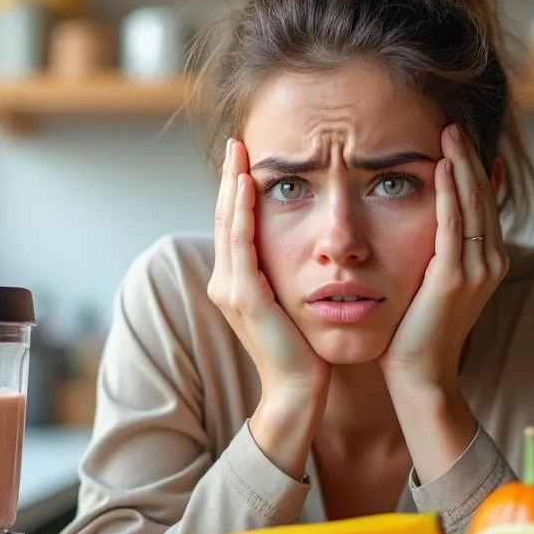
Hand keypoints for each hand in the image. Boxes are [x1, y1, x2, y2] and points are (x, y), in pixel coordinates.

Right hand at [207, 139, 330, 468]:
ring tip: (239, 153)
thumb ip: (290, 275)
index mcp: (237, 283)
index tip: (246, 157)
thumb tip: (308, 246)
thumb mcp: (294, 303)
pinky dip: (241, 212)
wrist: (299, 392)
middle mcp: (227, 283)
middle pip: (224, 217)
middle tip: (238, 141)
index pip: (234, 225)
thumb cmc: (304, 351)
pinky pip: (241, 243)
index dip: (236, 190)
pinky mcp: (245, 297)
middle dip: (229, 178)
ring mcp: (232, 289)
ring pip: (228, 225)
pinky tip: (248, 186)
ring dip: (232, 185)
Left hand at [379, 123, 509, 389]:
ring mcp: (477, 270)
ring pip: (472, 203)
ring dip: (460, 164)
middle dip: (469, 155)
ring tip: (449, 130)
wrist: (420, 376)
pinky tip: (441, 165)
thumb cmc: (417, 332)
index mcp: (489, 260)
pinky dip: (449, 192)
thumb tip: (431, 219)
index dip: (472, 166)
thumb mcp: (433, 282)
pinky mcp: (455, 278)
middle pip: (482, 194)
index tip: (456, 135)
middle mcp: (491, 261)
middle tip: (453, 120)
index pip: (483, 200)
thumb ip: (438, 250)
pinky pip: (454, 224)